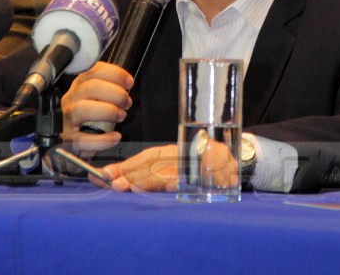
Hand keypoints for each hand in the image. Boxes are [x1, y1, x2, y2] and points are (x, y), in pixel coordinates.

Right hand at [60, 61, 133, 155]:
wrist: (77, 144)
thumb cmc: (93, 120)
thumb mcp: (99, 99)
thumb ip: (109, 88)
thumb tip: (127, 83)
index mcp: (79, 86)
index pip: (93, 70)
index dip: (114, 74)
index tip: (129, 82)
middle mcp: (70, 99)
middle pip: (90, 87)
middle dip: (115, 93)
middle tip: (126, 102)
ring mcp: (66, 119)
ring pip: (82, 109)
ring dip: (108, 111)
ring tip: (121, 116)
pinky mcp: (67, 140)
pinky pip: (82, 139)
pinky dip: (103, 139)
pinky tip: (115, 137)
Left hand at [96, 138, 237, 192]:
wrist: (236, 158)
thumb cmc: (199, 163)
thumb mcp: (174, 167)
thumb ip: (150, 176)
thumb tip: (115, 180)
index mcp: (170, 153)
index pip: (144, 158)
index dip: (124, 167)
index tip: (103, 176)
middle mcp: (180, 154)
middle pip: (154, 164)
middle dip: (132, 176)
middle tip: (114, 184)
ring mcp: (197, 160)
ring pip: (171, 170)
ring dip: (151, 180)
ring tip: (134, 187)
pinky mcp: (213, 167)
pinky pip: (198, 175)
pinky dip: (185, 179)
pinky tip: (172, 185)